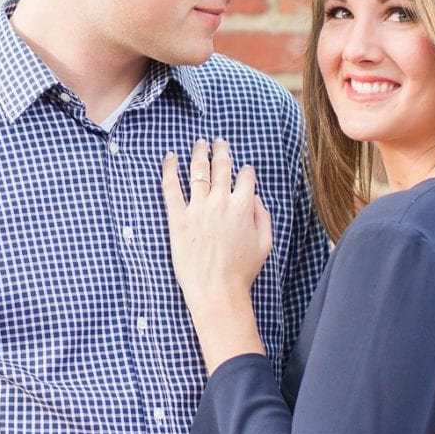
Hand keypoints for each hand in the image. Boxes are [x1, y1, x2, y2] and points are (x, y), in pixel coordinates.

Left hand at [160, 138, 271, 371]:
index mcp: (244, 207)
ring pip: (198, 171)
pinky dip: (169, 170)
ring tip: (198, 144)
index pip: (246, 177)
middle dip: (221, 151)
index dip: (246, 170)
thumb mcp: (264, 244)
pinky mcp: (178, 219)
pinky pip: (171, 188)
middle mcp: (221, 202)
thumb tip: (256, 200)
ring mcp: (198, 209)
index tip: (243, 169)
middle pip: (222, 167)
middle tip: (218, 142)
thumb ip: (263, 217)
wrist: (217, 291)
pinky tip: (169, 158)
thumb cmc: (241, 272)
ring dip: (199, 153)